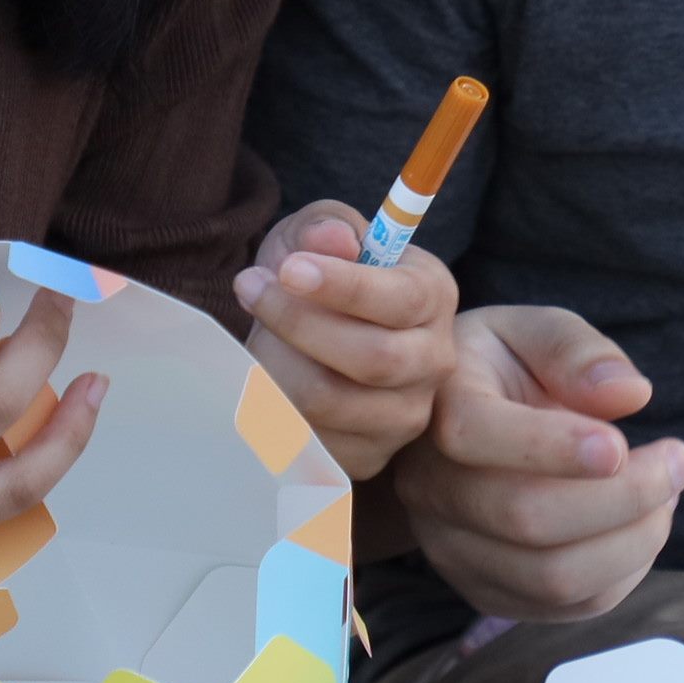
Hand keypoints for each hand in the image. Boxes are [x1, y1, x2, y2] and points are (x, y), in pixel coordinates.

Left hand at [237, 200, 454, 480]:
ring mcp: (404, 416)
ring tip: (253, 331)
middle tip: (250, 286)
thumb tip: (332, 240)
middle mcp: (433, 361)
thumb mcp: (319, 235)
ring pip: (328, 401)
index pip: (400, 300)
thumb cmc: (318, 279)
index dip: (342, 286)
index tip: (287, 269)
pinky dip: (268, 405)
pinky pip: (307, 439)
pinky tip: (259, 374)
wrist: (309, 335)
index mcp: (432, 296)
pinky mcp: (367, 456)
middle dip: (297, 322)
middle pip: (373, 359)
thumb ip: (326, 226)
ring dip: (273, 362)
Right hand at [391, 304, 683, 622]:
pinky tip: (643, 524)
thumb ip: (576, 350)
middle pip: (524, 517)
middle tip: (680, 458)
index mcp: (437, 408)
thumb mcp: (532, 332)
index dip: (552, 446)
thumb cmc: (505, 372)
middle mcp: (430, 489)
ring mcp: (454, 551)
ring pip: (552, 576)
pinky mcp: (489, 592)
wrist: (459, 431)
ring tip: (668, 491)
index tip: (621, 442)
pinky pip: (570, 605)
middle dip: (624, 495)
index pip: (471, 436)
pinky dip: (627, 570)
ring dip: (635, 539)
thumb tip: (629, 394)